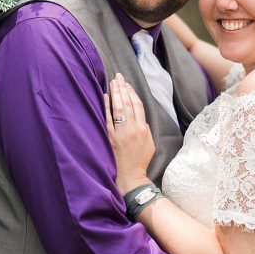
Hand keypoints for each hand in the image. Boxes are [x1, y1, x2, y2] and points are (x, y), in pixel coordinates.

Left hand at [104, 74, 154, 192]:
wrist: (131, 177)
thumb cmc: (140, 162)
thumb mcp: (150, 145)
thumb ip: (146, 129)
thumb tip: (141, 119)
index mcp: (143, 129)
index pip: (138, 105)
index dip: (132, 93)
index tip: (127, 84)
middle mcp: (133, 129)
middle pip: (128, 103)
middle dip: (123, 88)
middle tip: (118, 76)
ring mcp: (121, 133)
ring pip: (119, 108)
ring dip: (116, 93)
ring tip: (112, 82)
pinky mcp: (110, 139)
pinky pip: (107, 119)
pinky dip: (106, 106)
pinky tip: (104, 96)